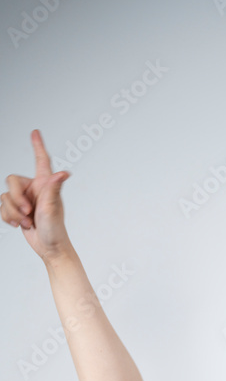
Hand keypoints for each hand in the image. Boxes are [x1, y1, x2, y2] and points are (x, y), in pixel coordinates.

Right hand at [0, 129, 71, 261]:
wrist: (50, 248)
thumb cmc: (56, 230)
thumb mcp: (53, 208)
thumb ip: (53, 189)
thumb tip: (64, 173)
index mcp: (44, 184)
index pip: (41, 160)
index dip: (38, 146)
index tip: (35, 132)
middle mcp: (34, 188)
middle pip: (11, 180)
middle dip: (16, 198)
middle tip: (28, 212)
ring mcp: (24, 199)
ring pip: (5, 197)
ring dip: (14, 213)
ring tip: (28, 222)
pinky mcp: (16, 210)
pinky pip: (2, 208)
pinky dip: (9, 218)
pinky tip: (21, 225)